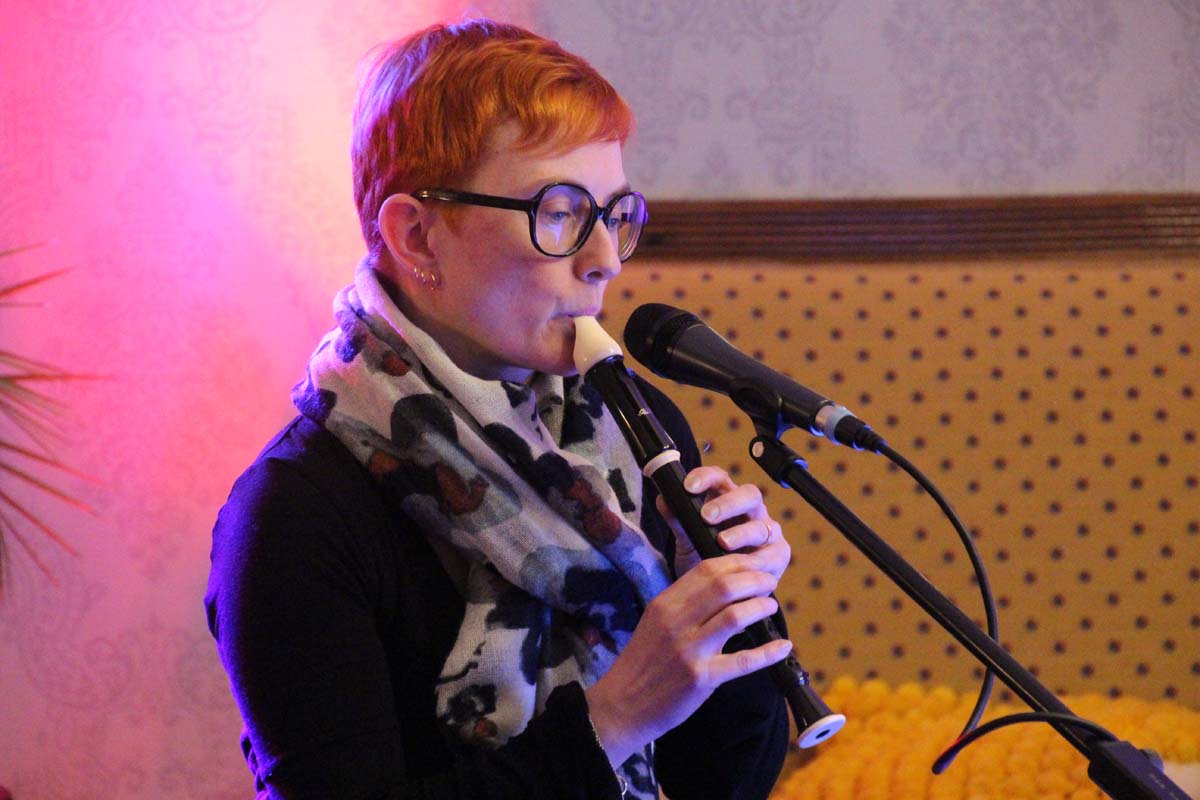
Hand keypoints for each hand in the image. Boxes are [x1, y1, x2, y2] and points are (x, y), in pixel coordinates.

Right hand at [584, 551, 791, 766]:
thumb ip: (685, 603)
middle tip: (770, 583)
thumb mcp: (656, 622)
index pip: (707, 569)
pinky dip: (769, 653)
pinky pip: (743, 661)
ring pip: (736, 617)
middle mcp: (677, 622)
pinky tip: (784, 647)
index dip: (738, 562)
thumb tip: (723, 585)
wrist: (622, 704)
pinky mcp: (701, 678)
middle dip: (756, 580)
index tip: (755, 565)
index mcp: (665, 603)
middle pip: (725, 586)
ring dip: (762, 607)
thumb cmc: (644, 661)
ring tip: (771, 607)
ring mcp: (690, 650)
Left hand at [655, 466, 790, 580]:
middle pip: (749, 495)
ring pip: (760, 525)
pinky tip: (743, 565)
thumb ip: (678, 521)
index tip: (688, 486)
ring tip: (722, 541)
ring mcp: (767, 531)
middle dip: (728, 503)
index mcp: (727, 500)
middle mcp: (751, 511)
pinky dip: (756, 560)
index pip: (720, 479)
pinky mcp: (778, 554)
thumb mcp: (687, 540)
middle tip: (706, 516)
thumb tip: (663, 499)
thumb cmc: (706, 558)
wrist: (721, 593)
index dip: (706, 477)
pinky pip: (772, 554)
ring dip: (741, 533)